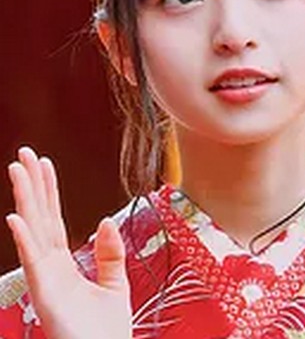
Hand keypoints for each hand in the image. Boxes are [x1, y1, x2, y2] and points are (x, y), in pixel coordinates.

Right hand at [6, 146, 131, 338]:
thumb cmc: (107, 332)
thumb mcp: (115, 285)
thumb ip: (110, 253)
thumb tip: (104, 221)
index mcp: (65, 264)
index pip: (54, 219)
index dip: (49, 191)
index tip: (45, 164)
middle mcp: (50, 268)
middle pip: (40, 218)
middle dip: (32, 186)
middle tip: (24, 154)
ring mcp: (45, 280)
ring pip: (33, 231)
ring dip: (25, 200)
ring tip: (17, 170)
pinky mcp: (46, 296)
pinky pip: (33, 262)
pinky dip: (24, 238)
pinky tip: (17, 216)